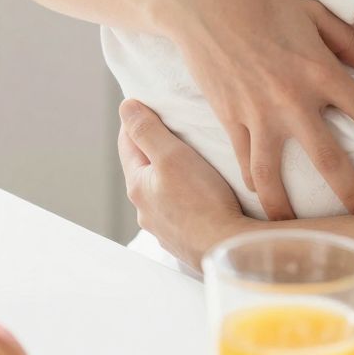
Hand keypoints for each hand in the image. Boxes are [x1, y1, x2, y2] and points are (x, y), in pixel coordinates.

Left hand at [117, 102, 242, 267]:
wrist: (228, 249)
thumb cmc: (202, 201)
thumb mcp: (172, 155)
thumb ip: (147, 131)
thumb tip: (126, 107)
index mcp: (138, 186)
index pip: (127, 143)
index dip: (137, 121)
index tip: (149, 106)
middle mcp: (145, 210)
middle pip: (144, 168)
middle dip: (156, 149)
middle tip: (177, 130)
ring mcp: (164, 228)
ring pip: (163, 192)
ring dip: (173, 176)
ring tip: (194, 164)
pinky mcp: (184, 240)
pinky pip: (181, 211)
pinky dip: (188, 199)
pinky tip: (204, 197)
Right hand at [161, 0, 353, 221]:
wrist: (201, 0)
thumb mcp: (313, 11)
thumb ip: (348, 41)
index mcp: (320, 70)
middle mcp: (292, 98)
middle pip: (330, 159)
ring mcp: (258, 112)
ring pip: (276, 174)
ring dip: (289, 208)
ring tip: (302, 232)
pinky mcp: (229, 117)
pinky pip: (244, 159)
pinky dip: (254, 182)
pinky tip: (262, 198)